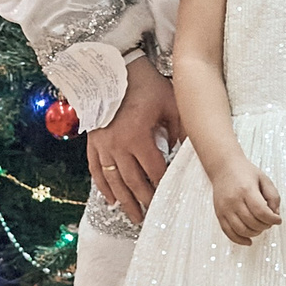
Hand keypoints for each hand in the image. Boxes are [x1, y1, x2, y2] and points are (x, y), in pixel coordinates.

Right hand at [86, 54, 179, 225]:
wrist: (115, 69)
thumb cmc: (147, 85)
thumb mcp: (171, 104)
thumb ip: (182, 129)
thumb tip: (193, 152)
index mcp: (138, 136)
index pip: (153, 170)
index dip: (162, 186)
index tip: (169, 198)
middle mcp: (117, 145)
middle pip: (132, 181)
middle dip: (144, 200)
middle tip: (152, 216)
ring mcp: (102, 144)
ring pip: (113, 180)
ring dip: (124, 200)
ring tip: (134, 215)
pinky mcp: (93, 141)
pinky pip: (96, 170)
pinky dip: (103, 186)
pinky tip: (110, 199)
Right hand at [209, 157, 282, 244]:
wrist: (224, 167)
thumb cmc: (246, 172)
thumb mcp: (264, 179)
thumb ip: (273, 196)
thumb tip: (275, 215)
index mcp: (246, 190)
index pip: (261, 212)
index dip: (272, 219)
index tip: (278, 220)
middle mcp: (233, 200)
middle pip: (252, 222)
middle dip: (265, 226)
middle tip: (269, 222)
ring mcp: (224, 208)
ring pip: (241, 230)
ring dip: (255, 233)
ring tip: (260, 227)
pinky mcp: (219, 214)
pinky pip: (228, 232)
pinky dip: (240, 240)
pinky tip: (249, 241)